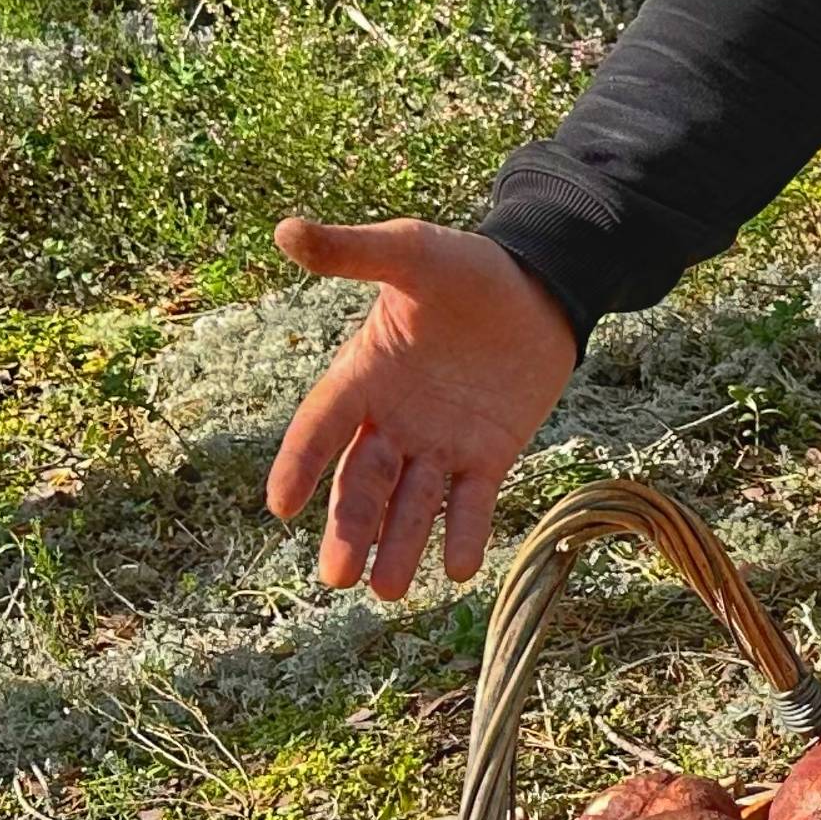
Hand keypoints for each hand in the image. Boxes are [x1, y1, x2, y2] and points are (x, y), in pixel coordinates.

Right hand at [263, 218, 580, 599]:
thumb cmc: (467, 268)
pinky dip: (464, 532)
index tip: (280, 506)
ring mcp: (440, 442)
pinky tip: (457, 569)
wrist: (540, 286)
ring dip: (399, 546)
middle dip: (351, 528)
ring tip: (388, 590)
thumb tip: (285, 229)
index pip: (322, 427)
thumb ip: (353, 252)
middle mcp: (394, 420)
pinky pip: (472, 500)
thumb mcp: (411, 252)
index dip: (301, 464)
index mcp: (364, 375)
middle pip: (365, 483)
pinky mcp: (488, 453)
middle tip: (337, 576)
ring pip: (412, 504)